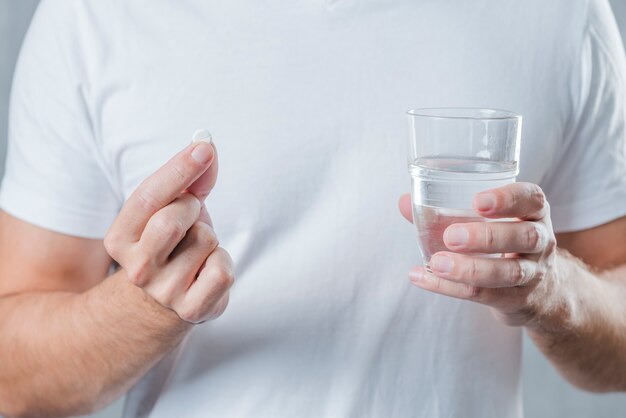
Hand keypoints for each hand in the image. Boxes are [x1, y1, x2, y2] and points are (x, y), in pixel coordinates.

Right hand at [104, 139, 233, 323]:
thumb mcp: (170, 210)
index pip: (147, 198)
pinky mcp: (193, 309)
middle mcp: (137, 269)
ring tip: (197, 249)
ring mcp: (164, 292)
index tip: (203, 148)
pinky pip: (223, 270)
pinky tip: (207, 268)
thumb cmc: (170, 244)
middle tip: (191, 217)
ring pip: (205, 241)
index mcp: (120, 239)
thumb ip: (189, 181)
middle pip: (172, 220)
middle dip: (191, 209)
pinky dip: (223, 261)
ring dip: (210, 238)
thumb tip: (206, 149)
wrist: (162, 303)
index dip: (178, 169)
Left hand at [399, 183, 557, 326]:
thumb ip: (446, 211)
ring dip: (470, 269)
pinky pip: (484, 296)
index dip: (508, 199)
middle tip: (451, 236)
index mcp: (534, 213)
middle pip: (524, 237)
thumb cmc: (504, 243)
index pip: (532, 199)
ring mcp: (533, 274)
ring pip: (508, 272)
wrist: (543, 292)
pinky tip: (422, 277)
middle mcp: (540, 241)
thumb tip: (404, 201)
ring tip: (436, 263)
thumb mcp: (487, 222)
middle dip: (487, 236)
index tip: (478, 201)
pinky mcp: (516, 300)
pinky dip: (449, 288)